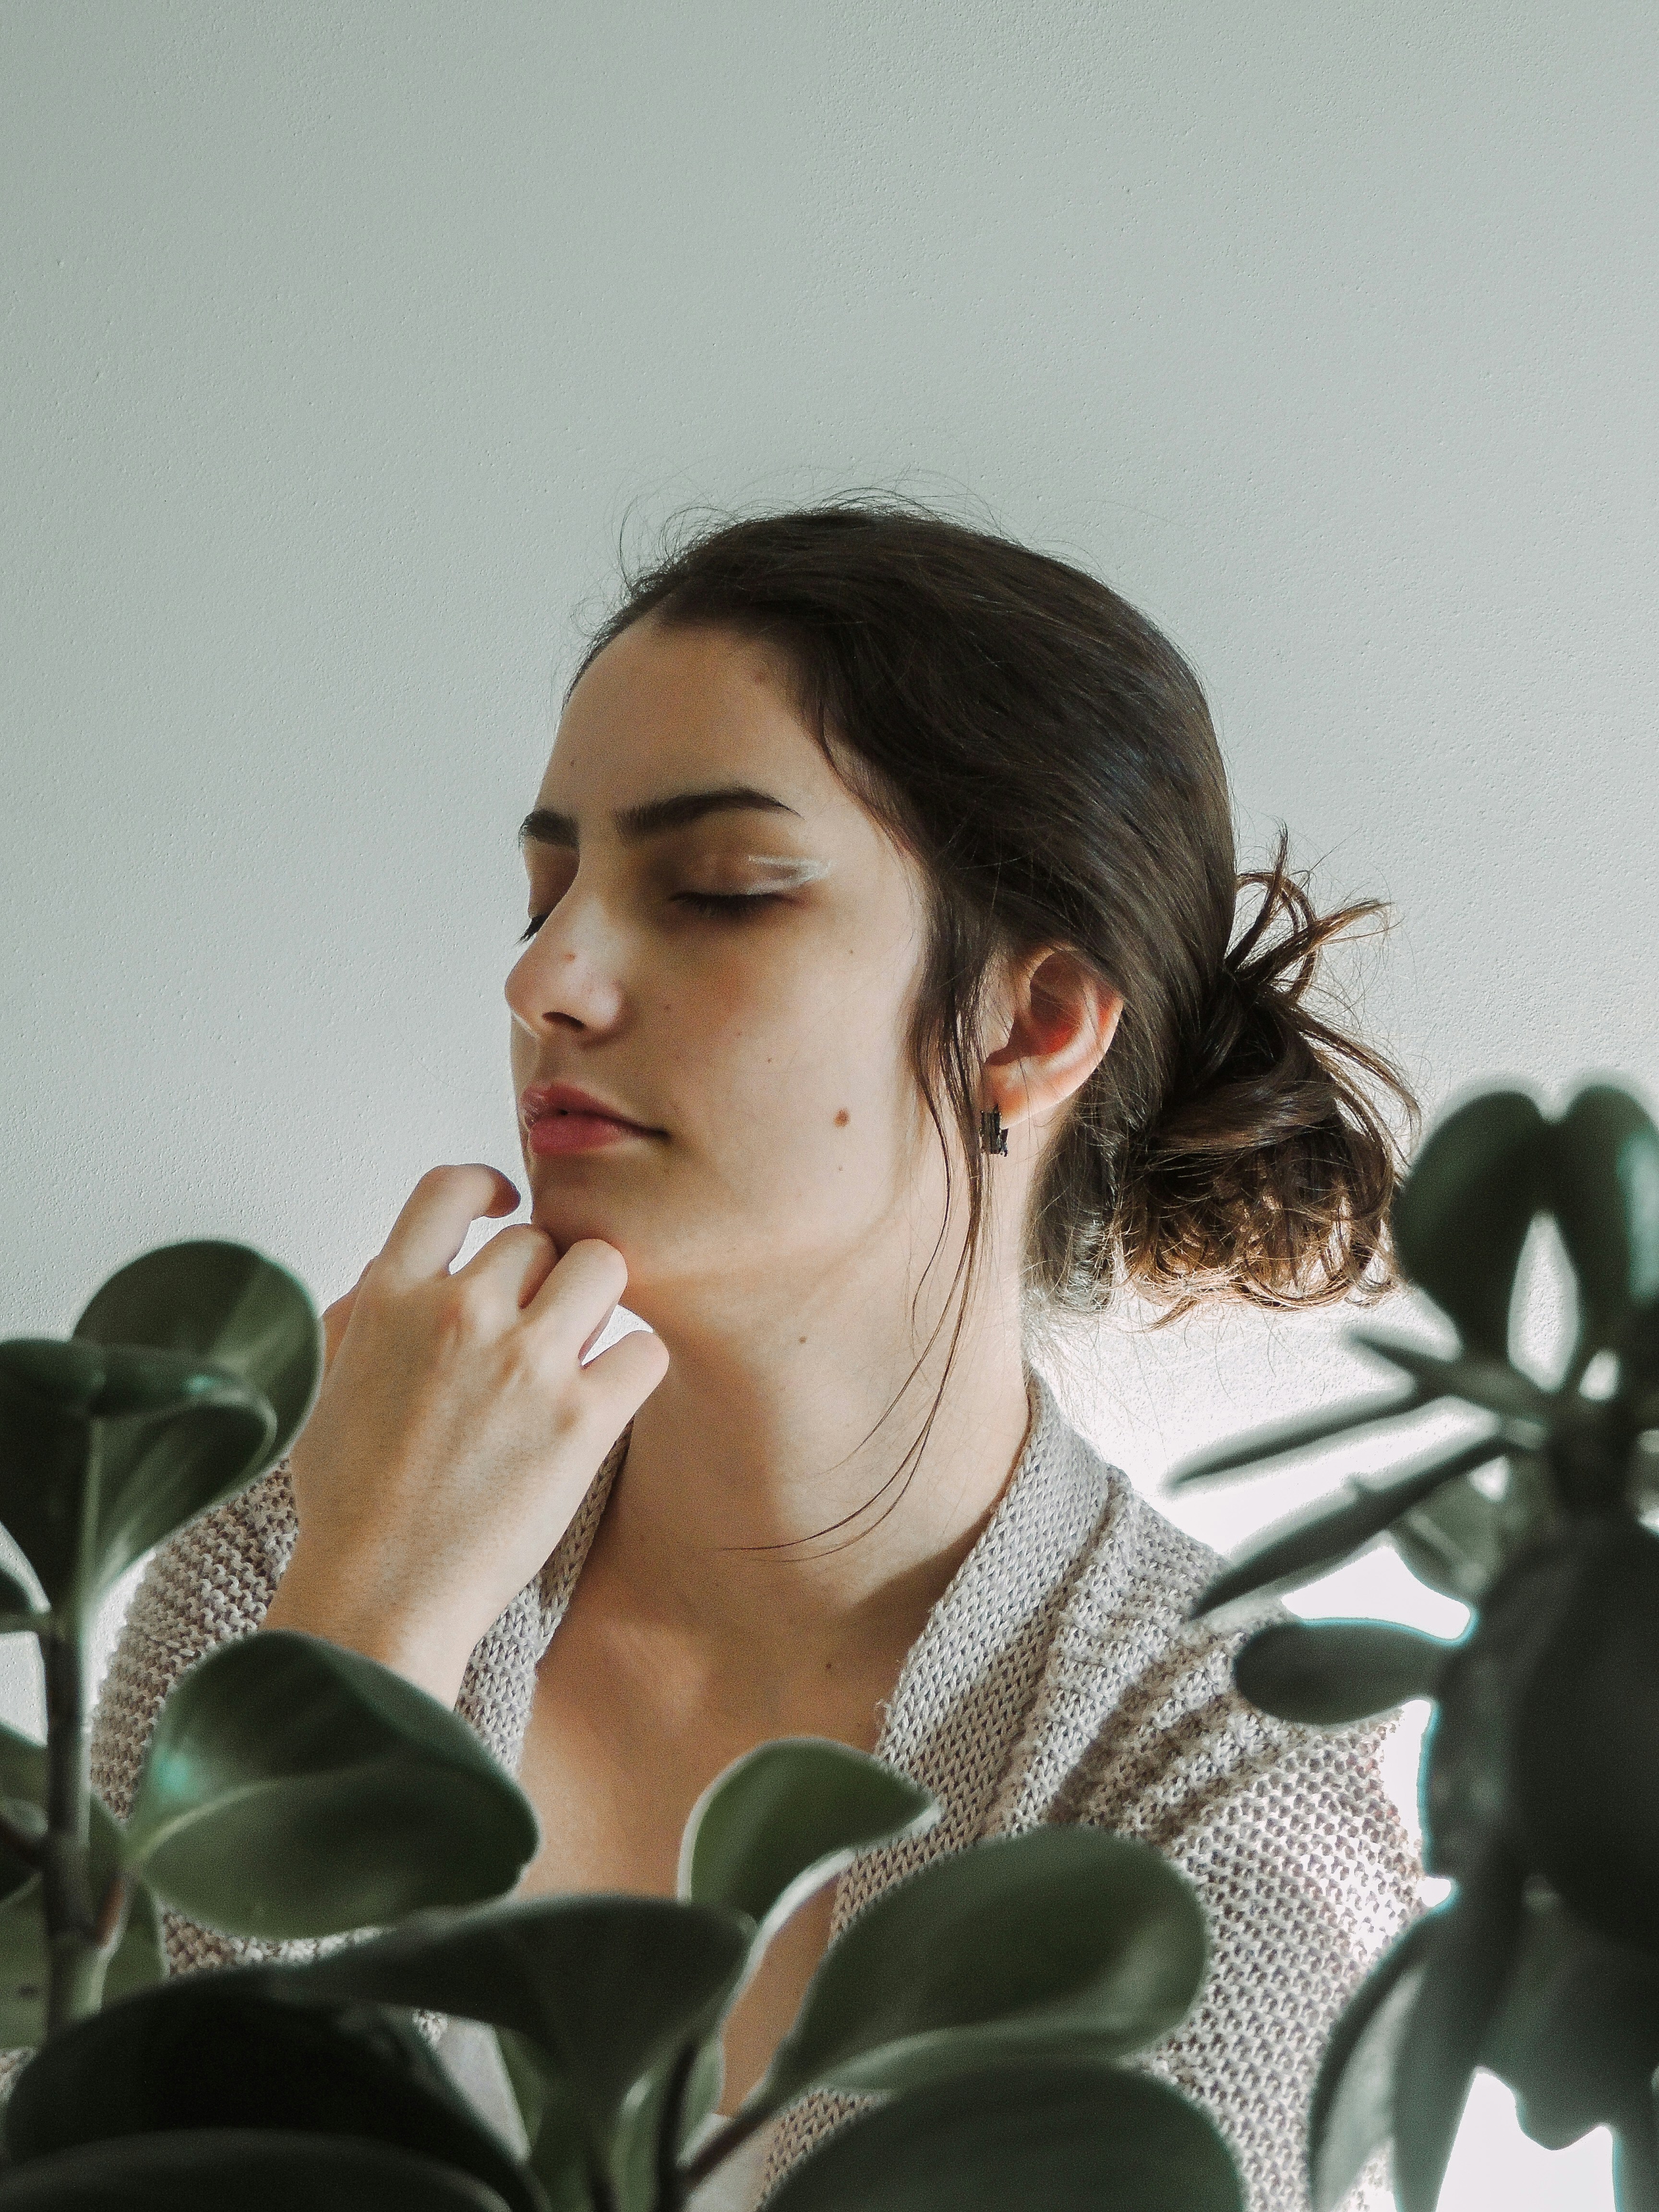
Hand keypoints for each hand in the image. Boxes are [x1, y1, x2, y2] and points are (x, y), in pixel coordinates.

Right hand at [263, 1165, 668, 1703]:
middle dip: (542, 1280)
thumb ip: (366, 1309)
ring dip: (595, 1305)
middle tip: (532, 1336)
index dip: (487, 1186)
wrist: (380, 1593)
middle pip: (538, 1240)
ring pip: (601, 1269)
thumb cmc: (350, 1502)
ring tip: (573, 1357)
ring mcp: (524, 1363)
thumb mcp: (326, 1381)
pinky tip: (605, 1401)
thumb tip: (405, 1265)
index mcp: (389, 1299)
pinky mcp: (582, 1419)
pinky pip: (644, 1350)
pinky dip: (633, 1371)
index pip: (447, 1188)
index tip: (506, 1205)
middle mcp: (459, 1315)